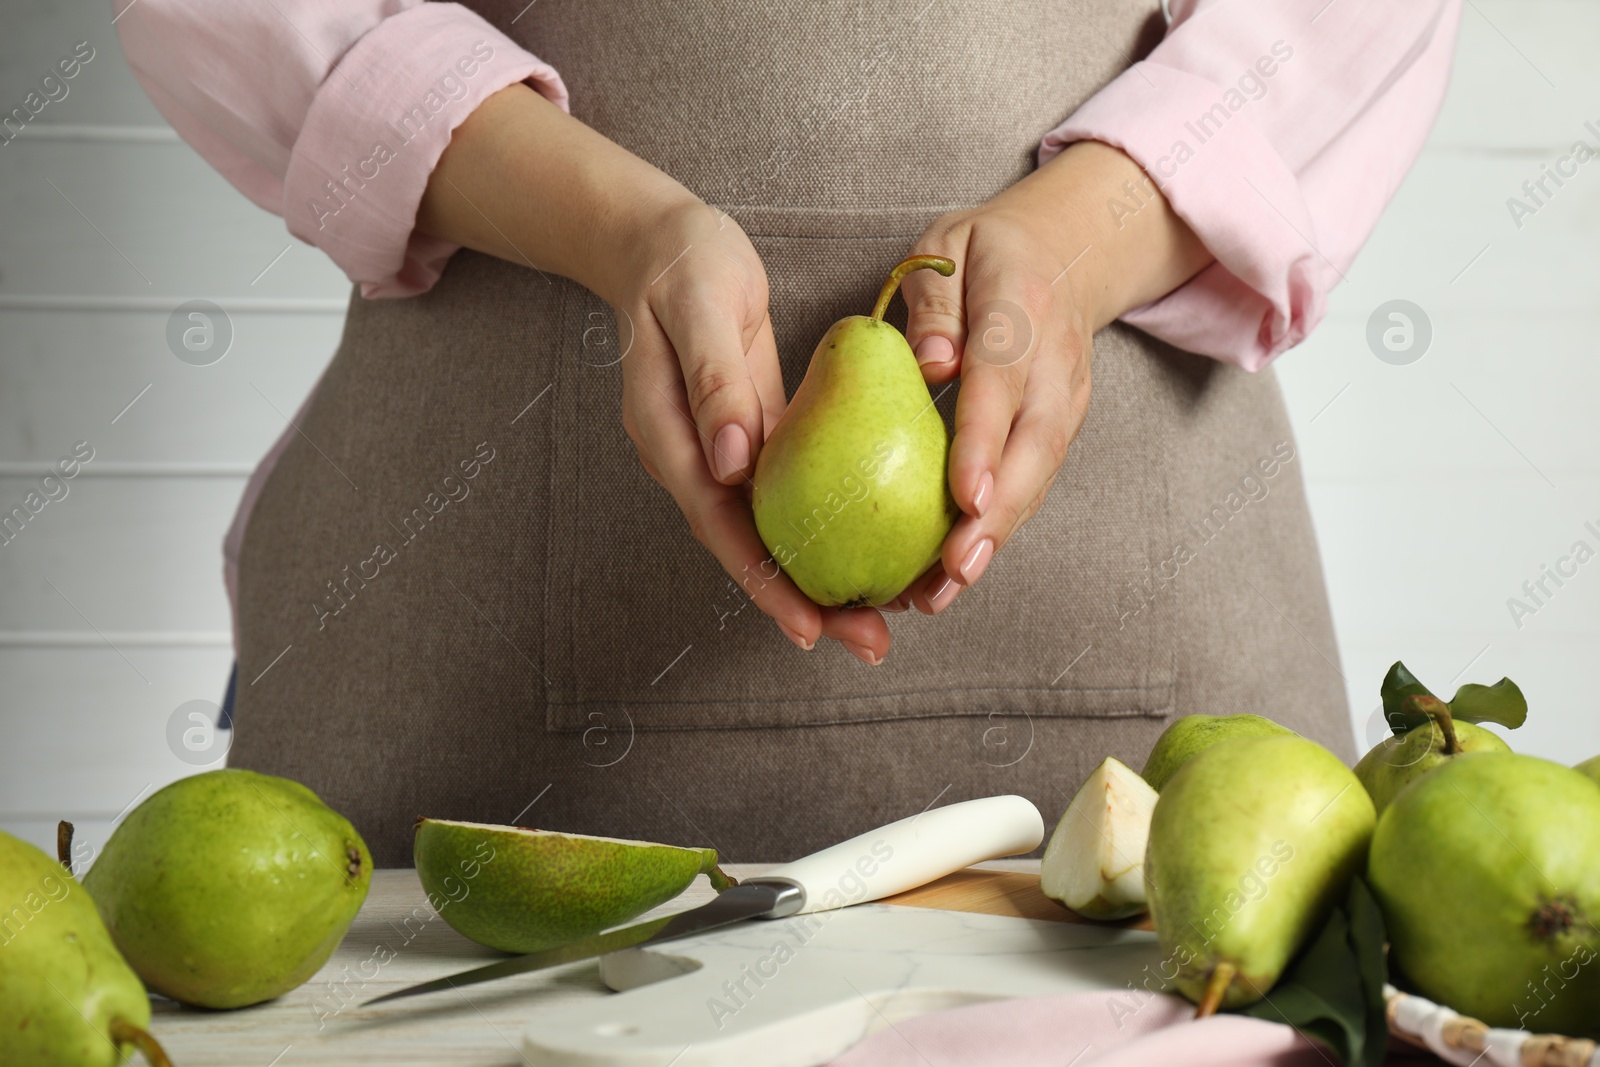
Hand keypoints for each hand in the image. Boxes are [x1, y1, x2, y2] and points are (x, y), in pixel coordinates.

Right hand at [418, 85, 892, 661]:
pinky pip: (787, 498)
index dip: (765, 582)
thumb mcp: (702, 307)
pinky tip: (867, 550)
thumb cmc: (685, 266)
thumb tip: (734, 463)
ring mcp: (719, 455)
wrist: (664, 242)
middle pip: (748, 548)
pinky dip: (823, 530)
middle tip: (869, 643)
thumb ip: (714, 383)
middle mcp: (693, 461)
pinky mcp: (748, 438)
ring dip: (818, 578)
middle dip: (805, 603)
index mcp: (669, 439)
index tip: (812, 627)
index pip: (720, 526)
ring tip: (877, 619)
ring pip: (770, 532)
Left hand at [892, 141, 1211, 615]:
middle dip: (997, 517)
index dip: (985, 441)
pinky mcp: (1062, 428)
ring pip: (1038, 477)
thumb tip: (930, 366)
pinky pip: (1032, 483)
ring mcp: (1066, 399)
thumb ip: (933, 305)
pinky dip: (997, 529)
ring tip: (940, 593)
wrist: (1066, 250)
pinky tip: (951, 571)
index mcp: (1019, 306)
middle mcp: (1054, 361)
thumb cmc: (983, 254)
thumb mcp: (944, 250)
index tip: (964, 497)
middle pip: (1033, 447)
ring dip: (995, 538)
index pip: (1002, 380)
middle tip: (953, 573)